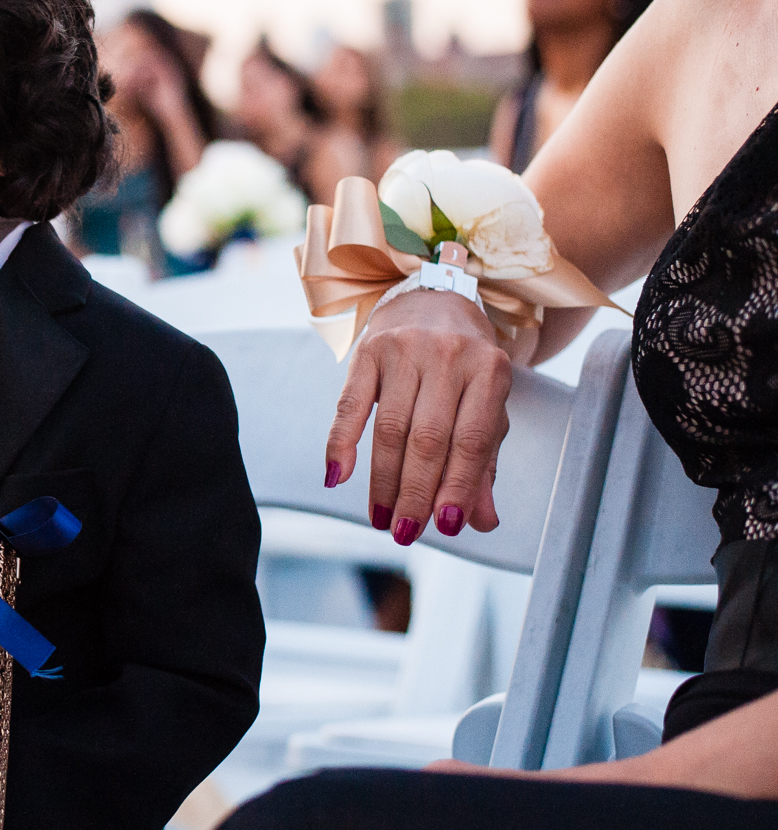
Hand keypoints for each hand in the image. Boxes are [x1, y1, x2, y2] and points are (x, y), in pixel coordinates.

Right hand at [327, 289, 511, 542]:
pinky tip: (339, 477)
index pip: (471, 440)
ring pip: (390, 428)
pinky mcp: (368, 350)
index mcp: (490, 370)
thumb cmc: (465, 364)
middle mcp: (449, 355)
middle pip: (428, 438)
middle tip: (405, 531)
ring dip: (383, 481)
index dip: (457, 486)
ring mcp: (405, 349)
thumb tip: (481, 520)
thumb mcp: (486, 406)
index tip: (444, 525)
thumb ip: (483, 463)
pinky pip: (350, 406)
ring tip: (380, 517)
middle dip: (415, 493)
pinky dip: (341, 444)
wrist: (434, 298)